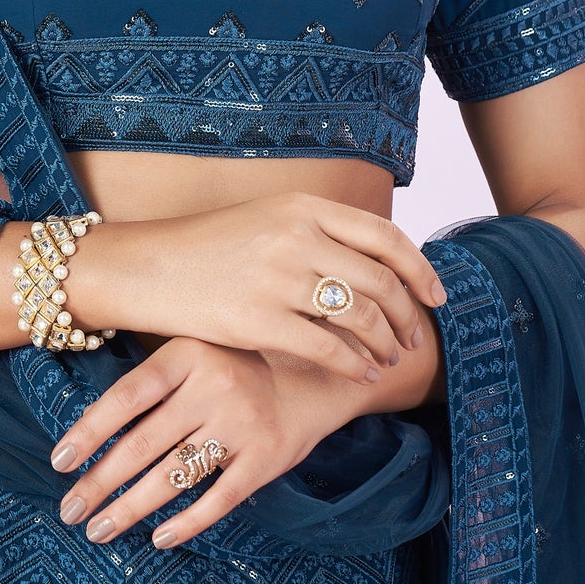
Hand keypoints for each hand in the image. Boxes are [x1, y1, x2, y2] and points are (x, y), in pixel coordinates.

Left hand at [48, 335, 364, 549]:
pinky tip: (158, 538)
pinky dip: (187, 524)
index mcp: (188, 354)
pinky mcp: (266, 458)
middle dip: (100, 483)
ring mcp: (241, 425)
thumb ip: (156, 375)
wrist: (322, 369)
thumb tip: (92, 424)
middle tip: (69, 512)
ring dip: (130, 509)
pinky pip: (219, 499)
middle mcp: (213, 388)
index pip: (126, 397)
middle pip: (142, 443)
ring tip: (99, 530)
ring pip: (173, 476)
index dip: (89, 432)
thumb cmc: (242, 360)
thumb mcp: (199, 346)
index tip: (60, 463)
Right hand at [75, 192, 446, 386]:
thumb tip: (375, 262)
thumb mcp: (268, 219)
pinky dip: (353, 366)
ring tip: (386, 359)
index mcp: (304, 208)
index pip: (385, 236)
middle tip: (413, 338)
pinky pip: (327, 348)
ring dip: (384, 343)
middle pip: (380, 279)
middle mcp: (297, 237)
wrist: (149, 267)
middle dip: (407, 315)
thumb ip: (318, 232)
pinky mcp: (259, 319)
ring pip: (360, 316)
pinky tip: (359, 376)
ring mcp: (278, 278)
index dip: (420, 269)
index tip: (435, 296)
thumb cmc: (209, 247)